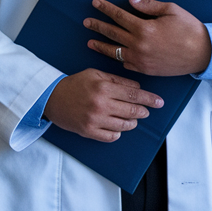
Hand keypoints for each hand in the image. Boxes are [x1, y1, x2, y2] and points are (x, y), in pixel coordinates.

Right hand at [43, 69, 164, 141]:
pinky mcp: (88, 132)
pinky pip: (112, 136)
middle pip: (132, 111)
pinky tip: (118, 126)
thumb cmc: (75, 84)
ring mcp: (95, 120)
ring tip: (133, 119)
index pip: (133, 94)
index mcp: (103, 87)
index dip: (149, 98)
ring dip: (132, 122)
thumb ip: (117, 80)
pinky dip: (118, 132)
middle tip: (147, 111)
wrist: (51, 98)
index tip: (159, 102)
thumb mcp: (95, 74)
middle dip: (144, 111)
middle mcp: (100, 104)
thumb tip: (137, 87)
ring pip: (124, 125)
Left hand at [85, 0, 211, 75]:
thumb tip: (131, 0)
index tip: (95, 3)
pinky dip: (118, 59)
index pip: (119, 16)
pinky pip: (126, 65)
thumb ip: (148, 5)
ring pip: (115, 52)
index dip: (106, 8)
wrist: (202, 53)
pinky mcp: (145, 70)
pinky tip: (113, 55)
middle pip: (112, 33)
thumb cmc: (189, 29)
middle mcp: (139, 45)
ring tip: (90, 42)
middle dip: (98, 26)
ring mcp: (141, 60)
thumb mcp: (171, 10)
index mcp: (144, 28)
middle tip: (86, 22)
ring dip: (101, 46)